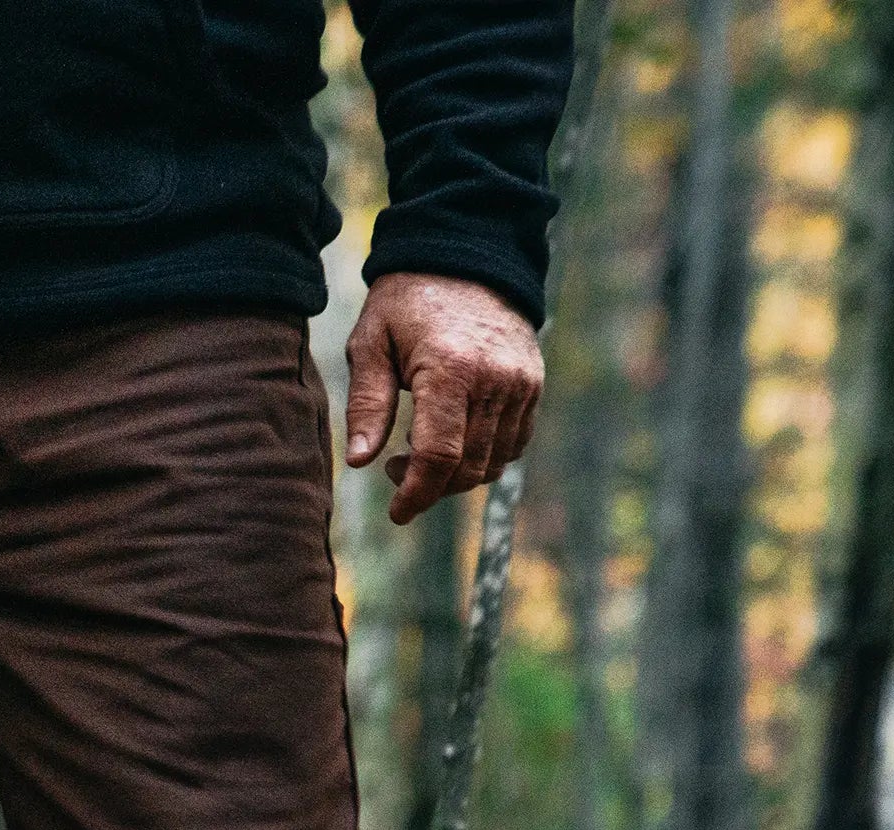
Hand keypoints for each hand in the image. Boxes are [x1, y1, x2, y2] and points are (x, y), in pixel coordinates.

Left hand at [342, 272, 542, 524]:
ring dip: (455, 475)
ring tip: (420, 451)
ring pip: (492, 462)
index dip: (416, 493)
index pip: (439, 456)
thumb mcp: (371, 342)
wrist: (468, 254)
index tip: (397, 512)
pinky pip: (513, 444)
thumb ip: (367, 403)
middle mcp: (495, 380)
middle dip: (430, 485)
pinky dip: (482, 458)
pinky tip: (454, 440)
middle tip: (396, 467)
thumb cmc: (408, 300)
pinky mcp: (533, 385)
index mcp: (450, 369)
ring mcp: (521, 383)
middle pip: (467, 467)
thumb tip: (360, 461)